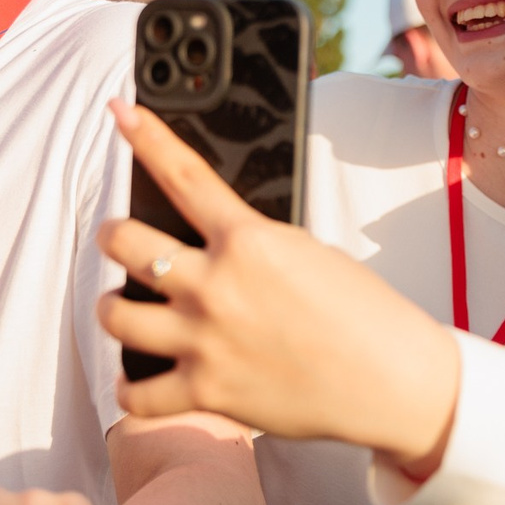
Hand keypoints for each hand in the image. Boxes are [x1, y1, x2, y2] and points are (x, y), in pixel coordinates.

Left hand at [95, 101, 461, 468]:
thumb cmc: (362, 313)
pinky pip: (137, 392)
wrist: (392, 379)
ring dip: (112, 306)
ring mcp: (205, 339)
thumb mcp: (307, 252)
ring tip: (123, 307)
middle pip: (125, 243)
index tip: (121, 112)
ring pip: (115, 313)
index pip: (183, 174)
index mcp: (248, 240)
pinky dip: (133, 388)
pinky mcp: (206, 392)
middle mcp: (216, 285)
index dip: (146, 137)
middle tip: (117, 239)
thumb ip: (250, 242)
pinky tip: (141, 379)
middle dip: (114, 236)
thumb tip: (209, 238)